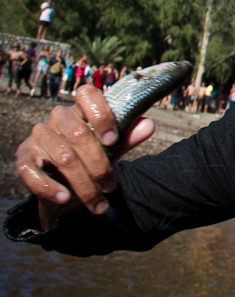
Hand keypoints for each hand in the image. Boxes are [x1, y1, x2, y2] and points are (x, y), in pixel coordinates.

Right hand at [15, 85, 154, 225]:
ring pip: (63, 158)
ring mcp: (39, 137)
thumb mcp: (112, 148)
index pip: (87, 94)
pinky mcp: (24, 158)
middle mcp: (58, 118)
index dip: (101, 115)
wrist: (64, 183)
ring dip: (83, 184)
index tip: (112, 140)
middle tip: (111, 186)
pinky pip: (33, 173)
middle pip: (79, 134)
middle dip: (99, 164)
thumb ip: (128, 137)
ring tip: (99, 201)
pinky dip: (50, 188)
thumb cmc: (92, 157)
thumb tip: (148, 125)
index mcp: (81, 109)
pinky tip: (65, 198)